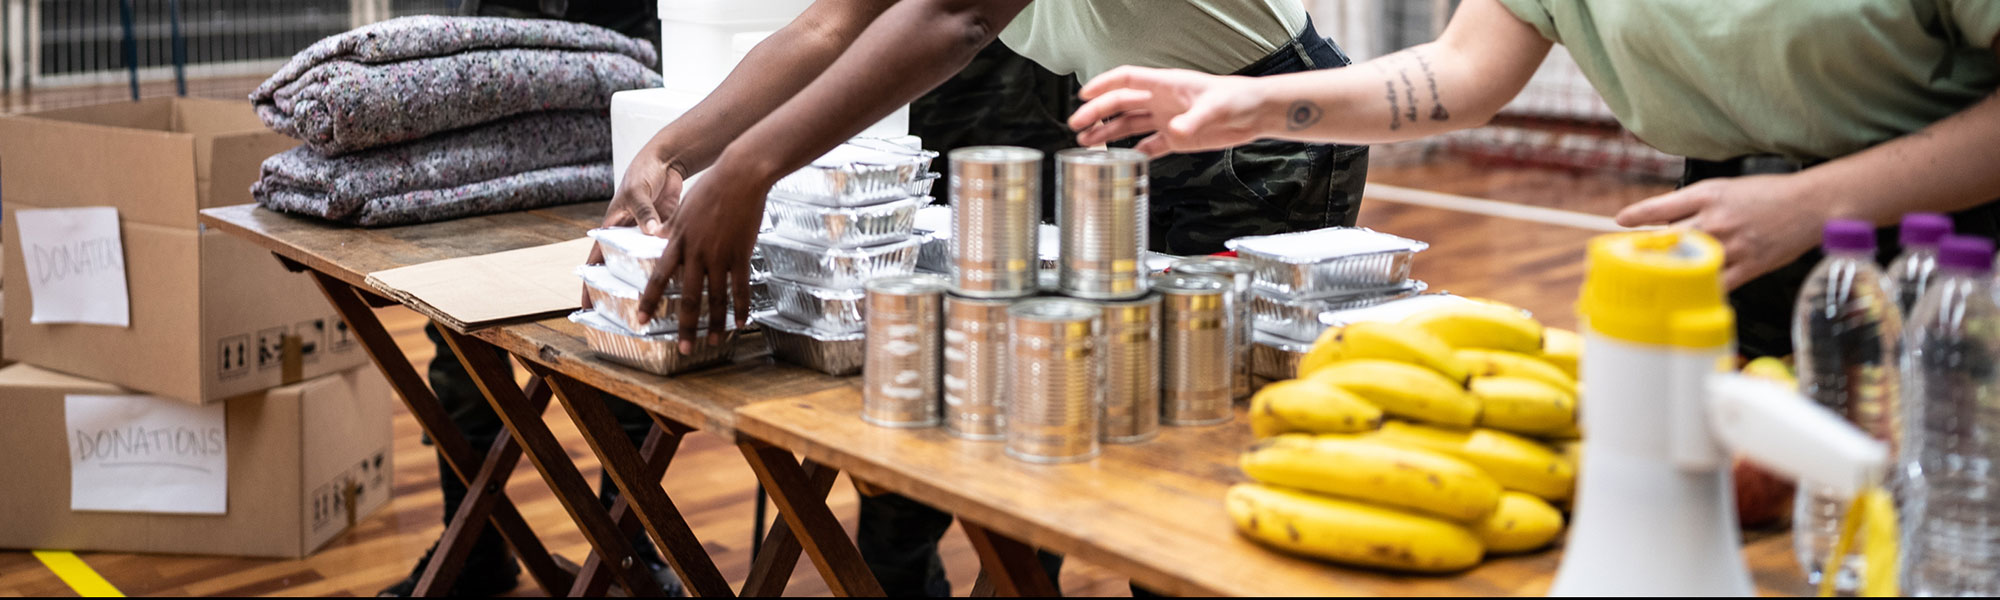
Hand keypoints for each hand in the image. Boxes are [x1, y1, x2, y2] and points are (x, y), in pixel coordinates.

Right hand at [583, 153, 685, 306]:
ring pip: (647, 269)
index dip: (590, 285)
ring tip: (655, 311)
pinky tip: (683, 290)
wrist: (666, 162)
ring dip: (651, 286)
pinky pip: (668, 258)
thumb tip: (652, 232)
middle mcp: (629, 239)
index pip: (596, 262)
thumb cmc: (642, 173)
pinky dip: (673, 271)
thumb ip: (644, 213)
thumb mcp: (637, 192)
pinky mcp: (669, 236)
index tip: (585, 307)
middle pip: (621, 271)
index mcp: (613, 229)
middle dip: (621, 293)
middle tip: (624, 319)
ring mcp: (649, 240)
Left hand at [637, 157, 766, 353]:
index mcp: (678, 241)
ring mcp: (720, 255)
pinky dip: (740, 308)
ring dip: (714, 324)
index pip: (658, 277)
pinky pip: (740, 288)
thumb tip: (656, 239)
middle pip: (687, 297)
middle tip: (683, 348)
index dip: (649, 301)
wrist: (739, 175)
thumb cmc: (711, 188)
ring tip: (712, 342)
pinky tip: (740, 323)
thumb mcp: (683, 209)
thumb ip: (671, 229)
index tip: (642, 320)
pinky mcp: (741, 253)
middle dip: (684, 326)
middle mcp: (696, 252)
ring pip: (715, 298)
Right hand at [1069, 66, 1271, 156]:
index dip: (1103, 85)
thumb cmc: (1238, 99)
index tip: (1083, 94)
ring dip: (1108, 133)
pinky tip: (1123, 159)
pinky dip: (1135, 152)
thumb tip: (1176, 130)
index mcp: (1166, 85)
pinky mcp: (1177, 138)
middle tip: (1077, 125)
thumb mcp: (1215, 108)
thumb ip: (1193, 120)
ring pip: (1130, 125)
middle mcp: (1162, 101)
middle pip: (1121, 104)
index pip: (1126, 79)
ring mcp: (1167, 120)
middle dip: (1097, 113)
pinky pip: (1149, 145)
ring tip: (1088, 143)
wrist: (1255, 114)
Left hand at [1615, 174, 1829, 289]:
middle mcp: (1715, 220)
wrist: (1811, 205)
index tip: (1620, 222)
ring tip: (1650, 279)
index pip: (1662, 207)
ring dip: (1667, 272)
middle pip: (1668, 238)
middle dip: (1645, 249)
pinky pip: (1715, 284)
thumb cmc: (1769, 195)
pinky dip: (1698, 290)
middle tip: (1627, 258)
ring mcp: (1730, 245)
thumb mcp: (1726, 189)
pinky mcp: (1747, 266)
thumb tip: (1667, 221)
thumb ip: (1696, 204)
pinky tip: (1685, 295)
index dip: (1638, 215)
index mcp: (1708, 196)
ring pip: (1687, 263)